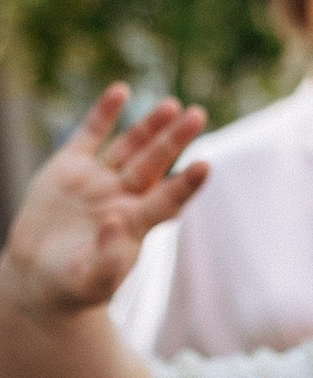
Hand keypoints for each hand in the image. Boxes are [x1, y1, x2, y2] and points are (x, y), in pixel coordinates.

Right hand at [3, 88, 205, 317]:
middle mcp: (124, 196)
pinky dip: (104, 114)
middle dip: (176, 141)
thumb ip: (109, 256)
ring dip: (150, 126)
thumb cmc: (74, 286)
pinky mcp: (69, 167)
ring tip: (173, 105)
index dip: (187, 184)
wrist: (39, 277)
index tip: (207, 166)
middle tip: (199, 116)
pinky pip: (90, 135)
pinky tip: (121, 91)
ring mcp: (98, 179)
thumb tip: (118, 222)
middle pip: (155, 164)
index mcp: (137, 223)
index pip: (169, 199)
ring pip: (130, 146)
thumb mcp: (93, 280)